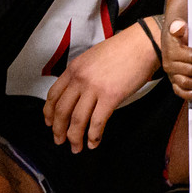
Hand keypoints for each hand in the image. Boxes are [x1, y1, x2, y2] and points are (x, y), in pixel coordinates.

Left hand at [43, 22, 157, 151]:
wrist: (142, 44)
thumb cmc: (123, 50)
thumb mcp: (93, 58)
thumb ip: (82, 74)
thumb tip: (79, 94)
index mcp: (74, 69)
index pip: (53, 95)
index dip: (49, 113)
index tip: (49, 124)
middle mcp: (80, 79)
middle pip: (62, 111)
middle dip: (58, 130)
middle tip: (59, 141)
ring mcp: (94, 88)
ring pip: (77, 120)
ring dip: (75, 137)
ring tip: (76, 148)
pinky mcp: (111, 97)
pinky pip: (97, 122)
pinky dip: (93, 136)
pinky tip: (94, 143)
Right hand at [163, 19, 191, 101]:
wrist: (170, 42)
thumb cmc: (177, 36)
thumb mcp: (176, 27)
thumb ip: (178, 26)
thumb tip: (179, 26)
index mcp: (172, 52)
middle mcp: (171, 65)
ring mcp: (174, 75)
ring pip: (188, 83)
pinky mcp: (177, 83)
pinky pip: (182, 92)